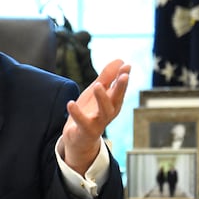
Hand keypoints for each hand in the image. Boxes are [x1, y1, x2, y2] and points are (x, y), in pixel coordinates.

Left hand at [60, 59, 130, 174]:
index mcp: (112, 102)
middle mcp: (108, 113)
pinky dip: (77, 114)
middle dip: (121, 88)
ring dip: (102, 99)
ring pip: (104, 112)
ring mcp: (98, 123)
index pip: (120, 89)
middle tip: (124, 75)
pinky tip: (71, 103)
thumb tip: (121, 60)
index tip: (127, 66)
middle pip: (117, 100)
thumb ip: (107, 77)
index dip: (123, 78)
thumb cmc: (90, 112)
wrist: (78, 138)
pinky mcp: (85, 131)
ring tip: (96, 85)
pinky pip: (82, 123)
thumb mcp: (96, 92)